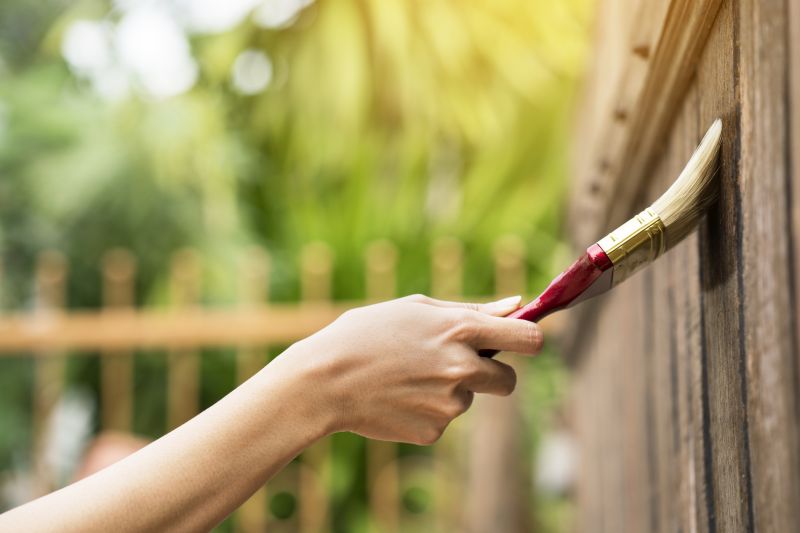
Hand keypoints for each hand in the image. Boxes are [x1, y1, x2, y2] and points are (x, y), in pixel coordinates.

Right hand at [278, 294, 542, 444]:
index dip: (529, 340)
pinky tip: (397, 397)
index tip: (520, 341)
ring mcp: (449, 405)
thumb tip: (517, 305)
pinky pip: (443, 420)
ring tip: (406, 376)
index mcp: (461, 330)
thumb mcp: (417, 308)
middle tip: (453, 364)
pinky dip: (426, 410)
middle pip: (509, 381)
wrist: (323, 380)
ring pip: (467, 398)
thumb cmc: (366, 333)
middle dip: (491, 374)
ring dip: (449, 389)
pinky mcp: (433, 431)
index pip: (529, 340)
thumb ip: (472, 310)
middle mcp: (463, 369)